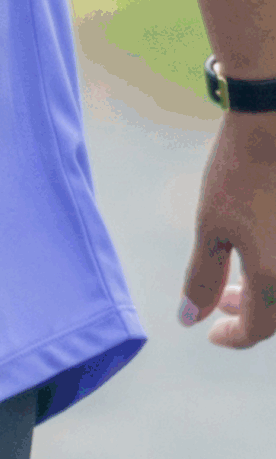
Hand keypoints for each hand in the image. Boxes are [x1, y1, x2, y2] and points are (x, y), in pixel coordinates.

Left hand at [179, 111, 275, 346]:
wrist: (274, 122)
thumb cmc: (238, 174)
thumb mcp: (211, 227)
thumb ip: (202, 278)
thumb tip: (190, 320)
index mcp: (274, 278)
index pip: (257, 329)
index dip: (232, 336)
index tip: (210, 331)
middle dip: (248, 313)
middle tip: (220, 301)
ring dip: (265, 292)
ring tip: (236, 275)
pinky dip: (275, 267)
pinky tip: (257, 250)